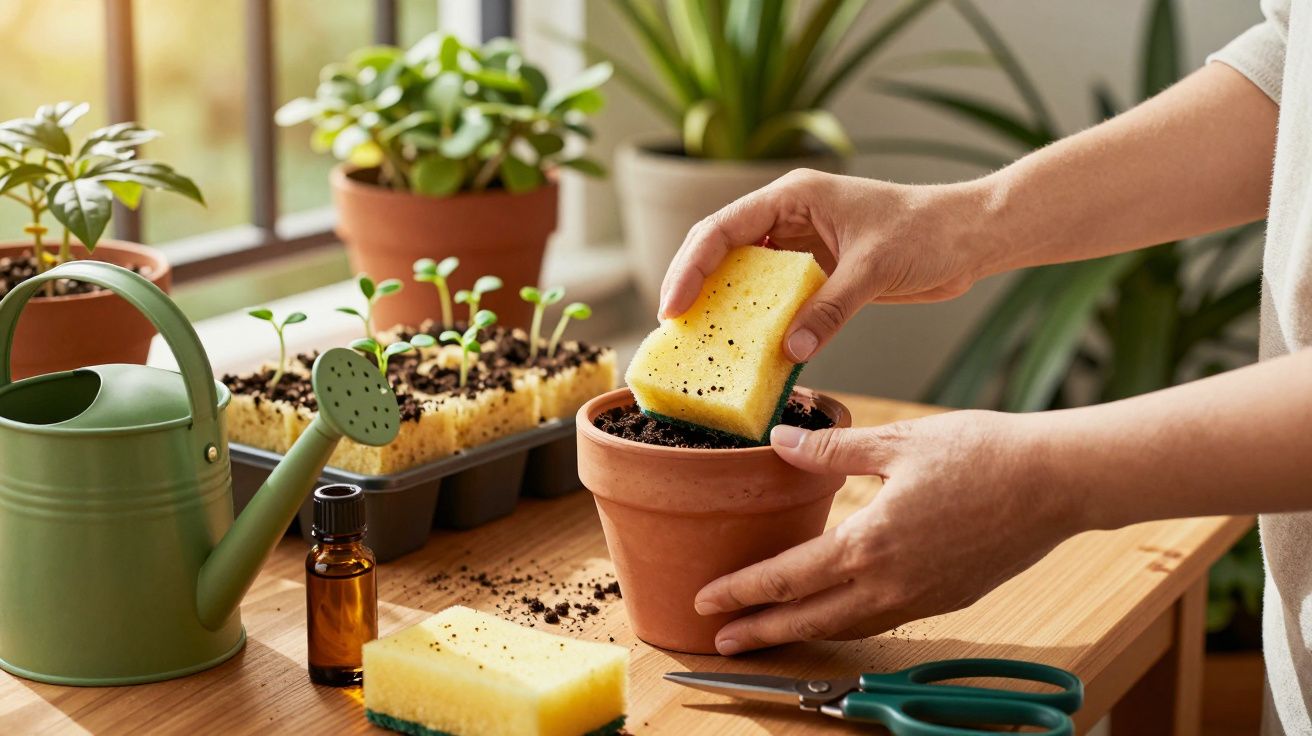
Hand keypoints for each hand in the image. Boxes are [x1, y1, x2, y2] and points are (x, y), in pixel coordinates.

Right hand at [658, 170, 992, 361]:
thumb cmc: (927, 232)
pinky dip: (761, 321)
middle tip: (675, 330)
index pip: (722, 228)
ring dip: (725, 306)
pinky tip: (751, 348)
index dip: (690, 267)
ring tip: (702, 341)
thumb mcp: (874, 269)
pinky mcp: (818, 272)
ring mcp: (801, 245)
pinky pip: (775, 298)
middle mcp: (789, 217)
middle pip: (722, 250)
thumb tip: (791, 350)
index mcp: (792, 196)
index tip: (674, 307)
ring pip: (744, 275)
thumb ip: (831, 309)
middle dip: (695, 287)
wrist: (969, 238)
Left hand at [693, 410, 1086, 654]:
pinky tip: (838, 613)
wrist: (1056, 482)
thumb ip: (833, 450)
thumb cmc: (982, 455)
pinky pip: (883, 619)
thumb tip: (782, 443)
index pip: (786, 578)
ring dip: (803, 633)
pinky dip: (848, 623)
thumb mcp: (897, 442)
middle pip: (809, 619)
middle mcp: (889, 583)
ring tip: (770, 633)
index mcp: (868, 543)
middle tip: (720, 639)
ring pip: (846, 626)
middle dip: (760, 631)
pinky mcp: (947, 598)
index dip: (742, 591)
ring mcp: (920, 597)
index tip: (707, 599)